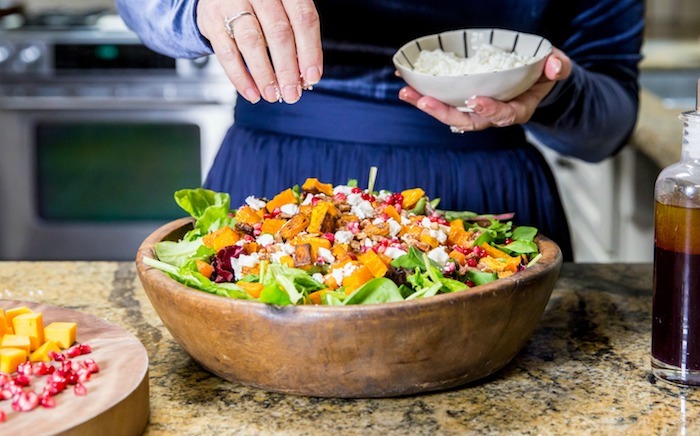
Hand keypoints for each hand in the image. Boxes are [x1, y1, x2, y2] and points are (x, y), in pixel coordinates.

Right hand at [196, 0, 322, 103]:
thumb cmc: (260, 6)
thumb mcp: (282, 11)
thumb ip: (295, 37)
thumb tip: (305, 76)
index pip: (303, 18)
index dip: (310, 50)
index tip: (312, 76)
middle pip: (278, 32)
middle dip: (287, 68)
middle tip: (292, 93)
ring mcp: (232, 3)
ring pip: (252, 42)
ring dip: (264, 74)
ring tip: (272, 95)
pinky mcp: (211, 20)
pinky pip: (227, 52)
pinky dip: (240, 77)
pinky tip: (252, 93)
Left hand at [397, 48, 571, 131]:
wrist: (535, 81)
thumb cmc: (545, 75)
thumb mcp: (558, 68)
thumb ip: (558, 67)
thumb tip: (555, 66)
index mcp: (517, 109)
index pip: (504, 115)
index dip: (490, 110)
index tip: (475, 101)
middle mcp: (493, 114)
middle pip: (467, 121)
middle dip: (444, 112)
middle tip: (424, 101)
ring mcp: (476, 109)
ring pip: (449, 113)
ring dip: (427, 104)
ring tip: (406, 92)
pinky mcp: (463, 101)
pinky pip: (443, 100)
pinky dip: (424, 94)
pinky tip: (407, 84)